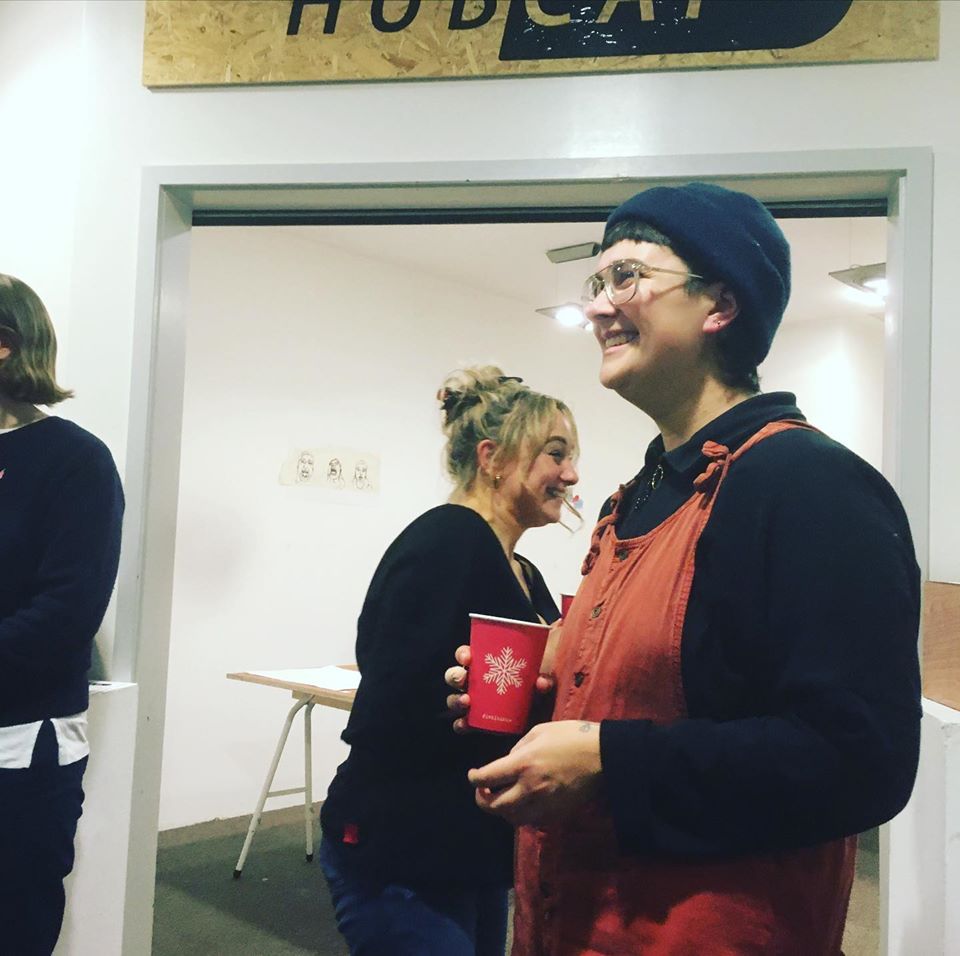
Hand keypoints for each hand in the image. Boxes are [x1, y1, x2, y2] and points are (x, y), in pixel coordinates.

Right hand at [445, 627, 561, 732]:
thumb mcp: (540, 675)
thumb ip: (544, 677)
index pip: (466, 655)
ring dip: (456, 700)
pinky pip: (462, 723)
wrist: (541, 710)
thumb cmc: (534, 683)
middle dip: (454, 676)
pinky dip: (460, 724)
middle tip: (462, 678)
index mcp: (484, 663)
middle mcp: (474, 681)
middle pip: (455, 676)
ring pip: (454, 699)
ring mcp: (474, 702)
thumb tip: (541, 682)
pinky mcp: (477, 721)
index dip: (462, 654)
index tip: (468, 657)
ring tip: (466, 702)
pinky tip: (464, 723)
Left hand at [467, 720, 601, 825]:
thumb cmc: (572, 736)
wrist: (603, 757)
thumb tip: (508, 761)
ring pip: (511, 818)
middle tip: (482, 791)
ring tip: (502, 798)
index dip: (474, 778)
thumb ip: (519, 747)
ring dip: (501, 810)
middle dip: (482, 800)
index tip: (473, 775)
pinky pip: (531, 821)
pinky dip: (521, 815)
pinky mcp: (556, 814)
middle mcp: (529, 789)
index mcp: (523, 764)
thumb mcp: (540, 731)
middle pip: (494, 806)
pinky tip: (523, 803)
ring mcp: (543, 805)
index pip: (486, 779)